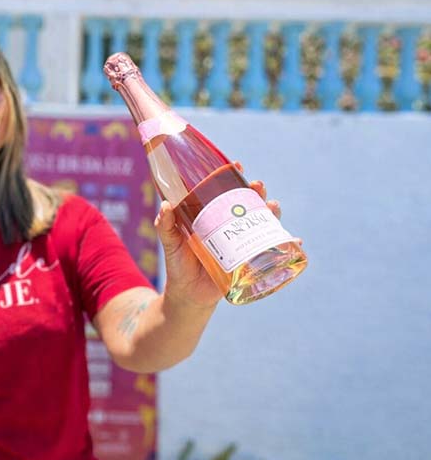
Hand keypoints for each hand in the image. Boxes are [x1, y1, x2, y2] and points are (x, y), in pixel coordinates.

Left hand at [153, 164, 282, 307]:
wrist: (189, 293)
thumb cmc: (178, 264)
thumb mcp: (171, 244)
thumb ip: (165, 226)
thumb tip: (165, 206)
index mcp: (212, 215)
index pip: (225, 190)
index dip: (233, 176)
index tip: (237, 165)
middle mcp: (231, 225)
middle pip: (248, 202)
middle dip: (256, 192)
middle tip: (257, 186)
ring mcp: (242, 241)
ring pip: (263, 221)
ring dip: (273, 212)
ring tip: (273, 208)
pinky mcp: (250, 260)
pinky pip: (273, 250)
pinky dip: (287, 244)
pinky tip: (294, 240)